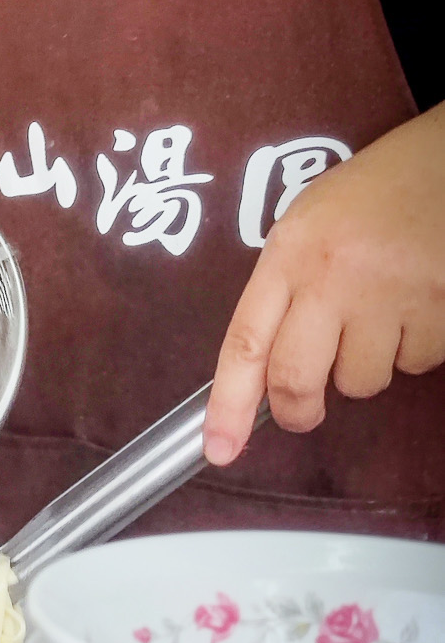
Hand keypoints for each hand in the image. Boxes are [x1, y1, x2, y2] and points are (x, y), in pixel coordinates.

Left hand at [205, 108, 444, 464]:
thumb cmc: (375, 194)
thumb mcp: (309, 224)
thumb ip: (285, 290)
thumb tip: (265, 374)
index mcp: (291, 252)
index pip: (246, 342)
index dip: (228, 405)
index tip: (219, 449)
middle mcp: (335, 276)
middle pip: (297, 379)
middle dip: (297, 410)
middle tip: (303, 410)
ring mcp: (392, 294)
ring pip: (363, 381)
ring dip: (366, 365)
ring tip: (381, 310)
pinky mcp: (441, 308)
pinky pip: (416, 362)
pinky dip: (415, 346)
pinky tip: (418, 301)